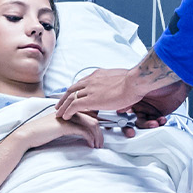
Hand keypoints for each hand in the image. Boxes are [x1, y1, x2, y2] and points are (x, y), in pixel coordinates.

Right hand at [27, 104, 102, 151]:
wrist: (27, 134)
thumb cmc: (41, 132)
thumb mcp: (58, 126)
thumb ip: (70, 126)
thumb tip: (82, 133)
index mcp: (70, 110)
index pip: (90, 114)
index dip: (98, 125)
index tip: (99, 137)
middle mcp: (71, 111)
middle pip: (94, 118)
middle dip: (100, 132)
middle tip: (101, 144)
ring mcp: (68, 117)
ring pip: (91, 124)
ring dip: (97, 136)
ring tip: (98, 146)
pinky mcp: (65, 126)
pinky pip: (83, 131)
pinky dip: (90, 138)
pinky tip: (91, 145)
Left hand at [57, 61, 189, 132]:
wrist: (134, 82)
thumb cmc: (134, 82)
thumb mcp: (123, 81)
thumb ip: (119, 88)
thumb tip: (122, 99)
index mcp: (99, 75)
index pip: (82, 82)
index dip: (76, 89)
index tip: (72, 94)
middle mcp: (92, 80)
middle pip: (72, 88)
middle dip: (65, 97)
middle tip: (60, 104)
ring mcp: (90, 89)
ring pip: (71, 97)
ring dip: (63, 105)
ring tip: (59, 113)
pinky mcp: (91, 99)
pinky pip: (74, 106)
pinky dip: (68, 111)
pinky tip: (65, 116)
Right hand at [126, 79, 188, 127]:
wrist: (176, 77)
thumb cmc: (158, 76)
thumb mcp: (139, 86)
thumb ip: (127, 97)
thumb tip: (118, 109)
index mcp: (131, 98)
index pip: (122, 113)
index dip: (121, 122)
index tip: (123, 128)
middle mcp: (139, 105)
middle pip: (132, 121)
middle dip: (132, 128)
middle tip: (132, 132)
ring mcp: (149, 110)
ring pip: (144, 124)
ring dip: (148, 126)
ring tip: (154, 123)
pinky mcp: (159, 113)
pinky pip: (156, 123)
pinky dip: (159, 123)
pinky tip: (161, 120)